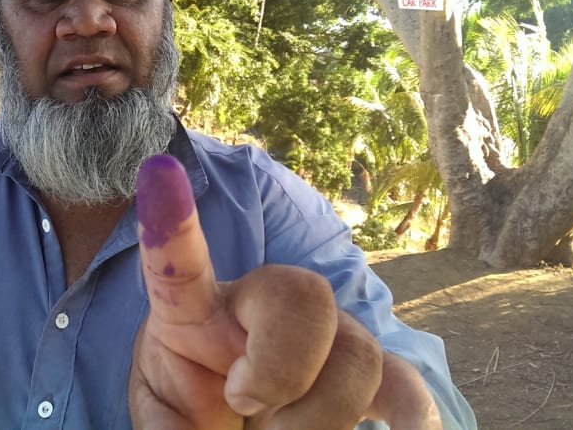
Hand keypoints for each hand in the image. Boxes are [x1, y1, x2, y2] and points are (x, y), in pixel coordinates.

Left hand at [129, 155, 440, 428]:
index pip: (181, 262)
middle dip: (281, 366)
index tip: (158, 169)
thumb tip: (212, 425)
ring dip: (322, 417)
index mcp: (196, 312)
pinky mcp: (368, 378)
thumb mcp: (163, 416)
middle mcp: (264, 307)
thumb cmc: (192, 411)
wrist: (231, 425)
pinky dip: (413, 418)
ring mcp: (323, 337)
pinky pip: (408, 390)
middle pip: (301, 294)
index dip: (171, 222)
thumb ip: (171, 424)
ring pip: (357, 355)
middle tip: (244, 403)